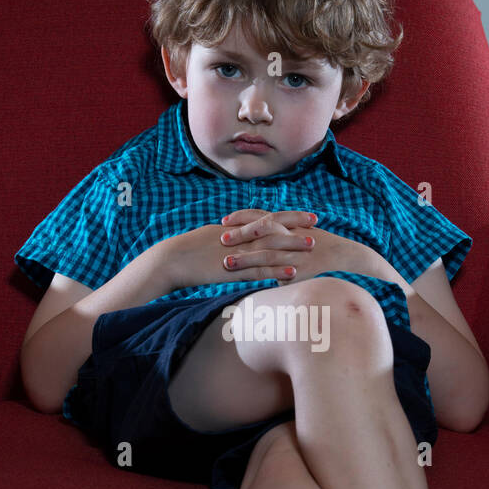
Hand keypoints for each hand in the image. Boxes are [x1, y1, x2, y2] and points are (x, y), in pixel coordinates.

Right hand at [166, 214, 318, 290]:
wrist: (171, 260)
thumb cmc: (188, 251)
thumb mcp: (212, 239)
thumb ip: (231, 238)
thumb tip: (243, 237)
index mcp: (235, 228)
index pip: (267, 218)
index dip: (288, 216)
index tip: (306, 215)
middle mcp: (239, 237)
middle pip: (272, 228)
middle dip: (295, 225)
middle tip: (317, 224)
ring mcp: (237, 253)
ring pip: (270, 247)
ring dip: (291, 246)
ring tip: (311, 246)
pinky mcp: (233, 270)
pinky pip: (259, 270)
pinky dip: (277, 270)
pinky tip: (293, 272)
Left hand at [220, 209, 387, 283]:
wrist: (347, 254)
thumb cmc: (321, 247)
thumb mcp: (300, 236)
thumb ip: (281, 238)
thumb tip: (263, 243)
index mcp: (289, 225)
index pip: (261, 217)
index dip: (242, 218)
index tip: (223, 221)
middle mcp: (291, 236)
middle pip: (261, 231)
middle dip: (239, 234)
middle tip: (220, 238)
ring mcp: (296, 253)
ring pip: (267, 253)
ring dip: (246, 258)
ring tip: (227, 262)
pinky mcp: (302, 269)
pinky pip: (282, 272)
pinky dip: (267, 276)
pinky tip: (251, 283)